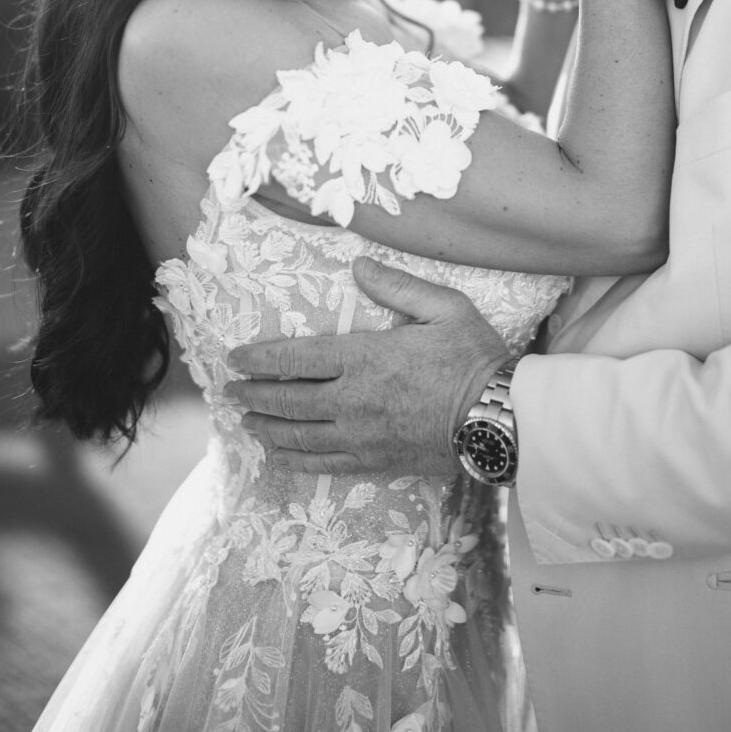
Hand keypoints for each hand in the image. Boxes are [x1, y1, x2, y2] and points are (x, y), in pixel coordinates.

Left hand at [225, 258, 510, 476]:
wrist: (499, 419)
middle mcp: (353, 400)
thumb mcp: (444, 307)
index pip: (296, 358)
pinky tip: (281, 457)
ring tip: (246, 423)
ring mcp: (362, 436)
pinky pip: (324, 464)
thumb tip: (360, 267)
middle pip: (288, 400)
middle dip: (253, 395)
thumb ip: (398, 286)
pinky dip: (296, 460)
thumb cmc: (474, 358)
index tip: (235, 358)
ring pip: (299, 435)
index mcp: (365, 357)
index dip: (260, 358)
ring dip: (267, 428)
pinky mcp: (376, 462)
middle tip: (231, 392)